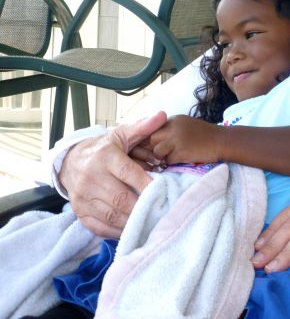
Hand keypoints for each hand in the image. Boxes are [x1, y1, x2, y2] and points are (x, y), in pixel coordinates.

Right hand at [59, 111, 167, 237]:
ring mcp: (83, 196)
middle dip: (142, 207)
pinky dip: (117, 231)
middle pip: (121, 198)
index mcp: (104, 157)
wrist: (70, 161)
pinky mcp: (79, 212)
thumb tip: (162, 115)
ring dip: (133, 221)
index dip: (147, 184)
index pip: (129, 173)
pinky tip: (132, 228)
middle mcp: (91, 177)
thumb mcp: (121, 135)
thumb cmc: (103, 148)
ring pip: (111, 215)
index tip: (163, 192)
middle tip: (161, 210)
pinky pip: (99, 227)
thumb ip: (142, 128)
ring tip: (150, 221)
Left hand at [147, 114, 222, 164]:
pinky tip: (183, 160)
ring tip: (173, 157)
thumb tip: (155, 141)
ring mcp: (176, 139)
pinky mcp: (181, 151)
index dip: (154, 140)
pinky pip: (168, 160)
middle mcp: (173, 127)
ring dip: (163, 157)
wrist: (223, 141)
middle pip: (151, 139)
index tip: (159, 147)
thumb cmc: (206, 136)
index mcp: (173, 120)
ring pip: (157, 151)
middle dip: (155, 148)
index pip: (153, 129)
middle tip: (163, 155)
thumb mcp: (186, 126)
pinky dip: (173, 163)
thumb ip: (172, 130)